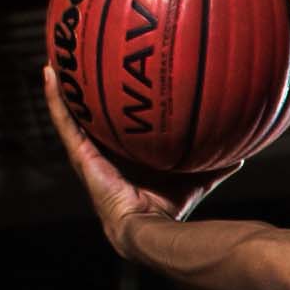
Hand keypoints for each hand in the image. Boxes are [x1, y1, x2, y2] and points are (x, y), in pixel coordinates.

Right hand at [42, 60, 225, 233]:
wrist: (147, 227)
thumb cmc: (168, 210)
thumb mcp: (194, 179)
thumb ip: (213, 165)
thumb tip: (239, 152)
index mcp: (122, 161)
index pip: (112, 131)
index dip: (107, 112)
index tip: (106, 89)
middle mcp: (101, 156)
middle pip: (86, 120)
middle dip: (79, 97)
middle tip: (73, 69)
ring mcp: (87, 156)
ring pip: (70, 116)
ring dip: (60, 91)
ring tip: (54, 62)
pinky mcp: (80, 156)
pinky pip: (65, 122)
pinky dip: (55, 98)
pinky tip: (50, 73)